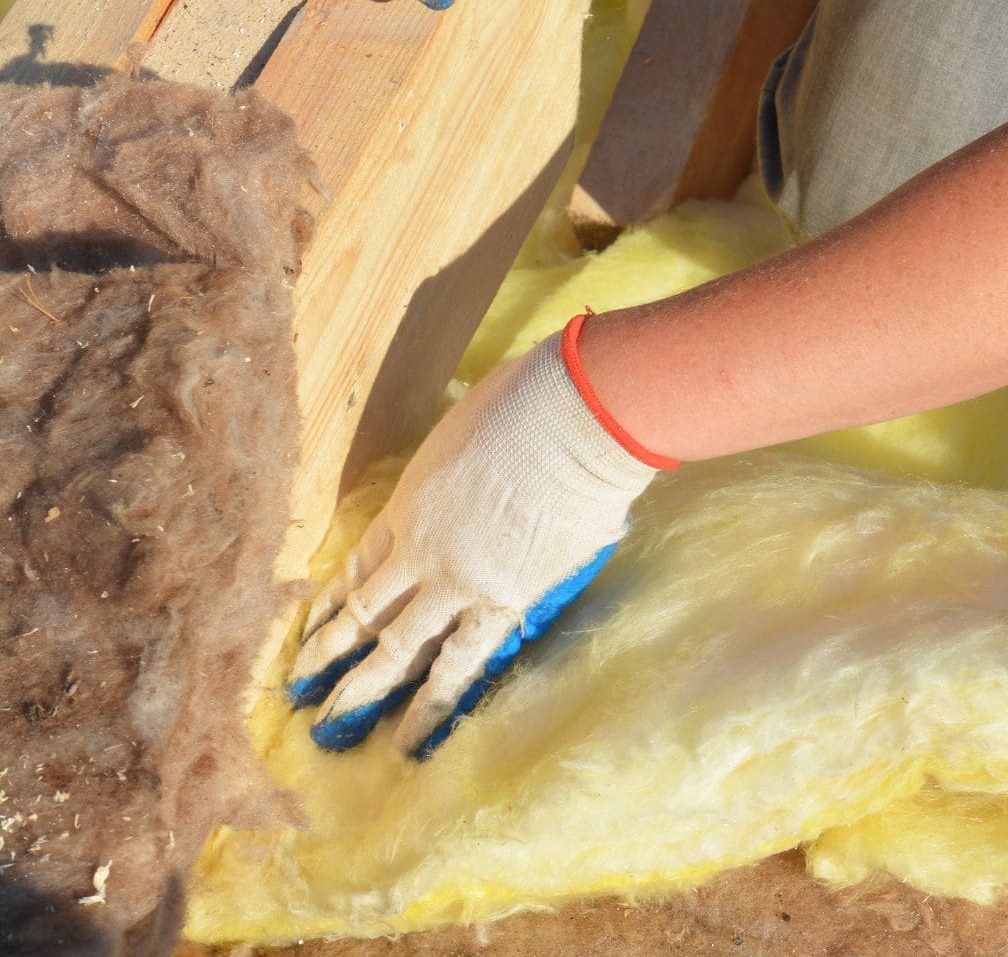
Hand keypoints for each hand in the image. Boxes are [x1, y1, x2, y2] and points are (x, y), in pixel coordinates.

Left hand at [288, 321, 665, 756]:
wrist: (575, 418)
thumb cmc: (529, 404)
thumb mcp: (466, 433)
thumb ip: (460, 474)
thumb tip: (481, 487)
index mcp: (407, 505)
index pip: (358, 566)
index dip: (332, 603)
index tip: (311, 630)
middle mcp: (419, 552)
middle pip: (363, 614)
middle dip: (327, 658)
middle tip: (298, 695)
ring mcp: (457, 582)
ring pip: (397, 649)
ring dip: (362, 692)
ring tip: (331, 730)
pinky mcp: (503, 603)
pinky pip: (460, 663)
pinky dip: (433, 703)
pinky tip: (412, 738)